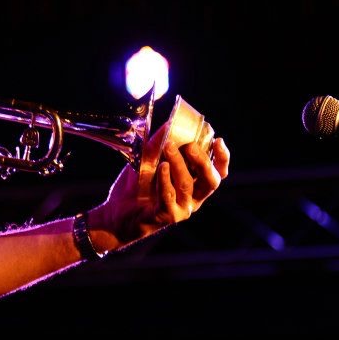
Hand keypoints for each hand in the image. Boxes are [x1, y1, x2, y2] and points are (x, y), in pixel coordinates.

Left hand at [91, 120, 230, 247]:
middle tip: (189, 145)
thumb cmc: (136, 187)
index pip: (218, 173)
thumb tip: (168, 123)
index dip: (222, 158)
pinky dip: (166, 180)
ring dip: (179, 164)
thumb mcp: (147, 161)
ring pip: (187, 185)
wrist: (116, 212)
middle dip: (202, 160)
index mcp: (195, 185)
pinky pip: (170, 197)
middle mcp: (194, 198)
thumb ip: (158, 145)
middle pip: (211, 180)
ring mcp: (182, 208)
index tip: (218, 140)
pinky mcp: (168, 216)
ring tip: (168, 147)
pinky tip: (161, 167)